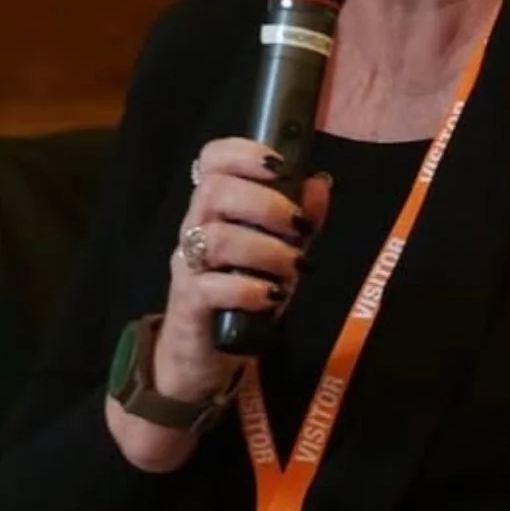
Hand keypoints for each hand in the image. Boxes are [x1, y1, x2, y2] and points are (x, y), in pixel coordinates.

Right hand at [106, 140, 329, 471]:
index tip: (280, 167)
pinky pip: (210, 287)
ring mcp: (188, 266)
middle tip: (299, 228)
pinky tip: (272, 297)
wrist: (200, 358)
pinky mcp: (188, 304)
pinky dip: (248, 288)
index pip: (211, 160)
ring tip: (293, 269)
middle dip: (265, 203)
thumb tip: (321, 183)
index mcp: (214, 209)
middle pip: (214, 191)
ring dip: (265, 249)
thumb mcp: (277, 255)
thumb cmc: (240, 298)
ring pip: (215, 237)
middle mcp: (195, 229)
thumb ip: (299, 220)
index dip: (243, 152)